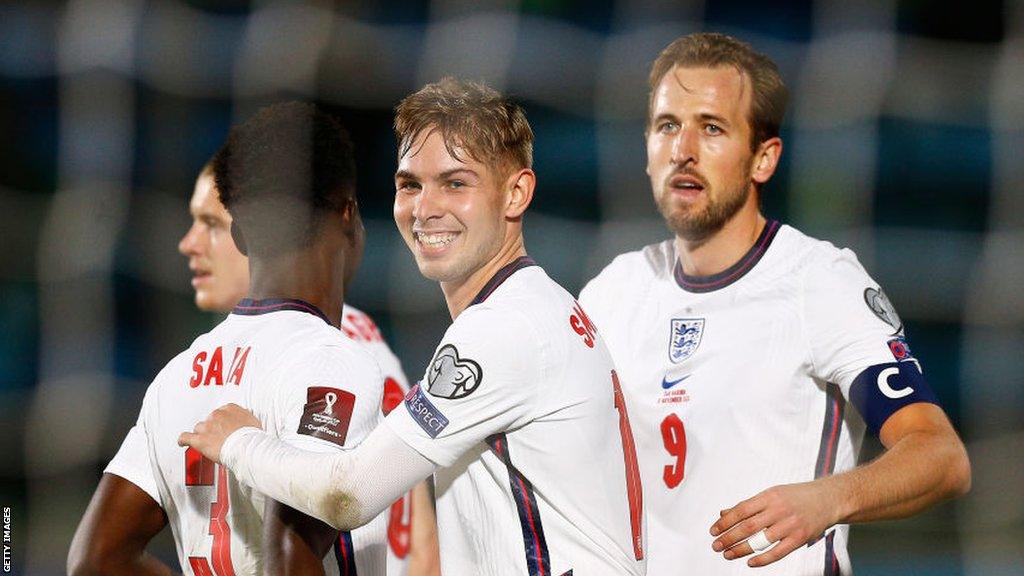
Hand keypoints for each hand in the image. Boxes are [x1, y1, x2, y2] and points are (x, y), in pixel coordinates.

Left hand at [178, 403, 260, 462]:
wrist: (247, 447)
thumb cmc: (252, 436)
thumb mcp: (253, 421)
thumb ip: (243, 418)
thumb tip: (242, 422)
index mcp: (229, 408)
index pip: (221, 412)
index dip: (221, 422)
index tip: (222, 427)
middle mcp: (216, 414)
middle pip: (209, 420)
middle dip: (212, 429)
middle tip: (219, 438)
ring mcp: (207, 426)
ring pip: (199, 429)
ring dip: (202, 435)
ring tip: (208, 444)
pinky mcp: (199, 439)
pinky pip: (185, 437)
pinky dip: (183, 440)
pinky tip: (183, 443)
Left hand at [710, 481, 840, 566]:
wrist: (828, 499)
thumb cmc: (796, 496)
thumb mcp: (771, 494)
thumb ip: (749, 505)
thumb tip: (724, 513)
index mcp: (769, 496)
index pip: (741, 510)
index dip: (725, 521)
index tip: (713, 530)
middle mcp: (779, 509)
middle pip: (748, 526)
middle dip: (729, 537)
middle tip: (716, 545)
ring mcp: (790, 524)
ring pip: (761, 540)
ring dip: (741, 549)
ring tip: (728, 554)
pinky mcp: (800, 538)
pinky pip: (778, 552)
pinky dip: (763, 559)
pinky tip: (750, 562)